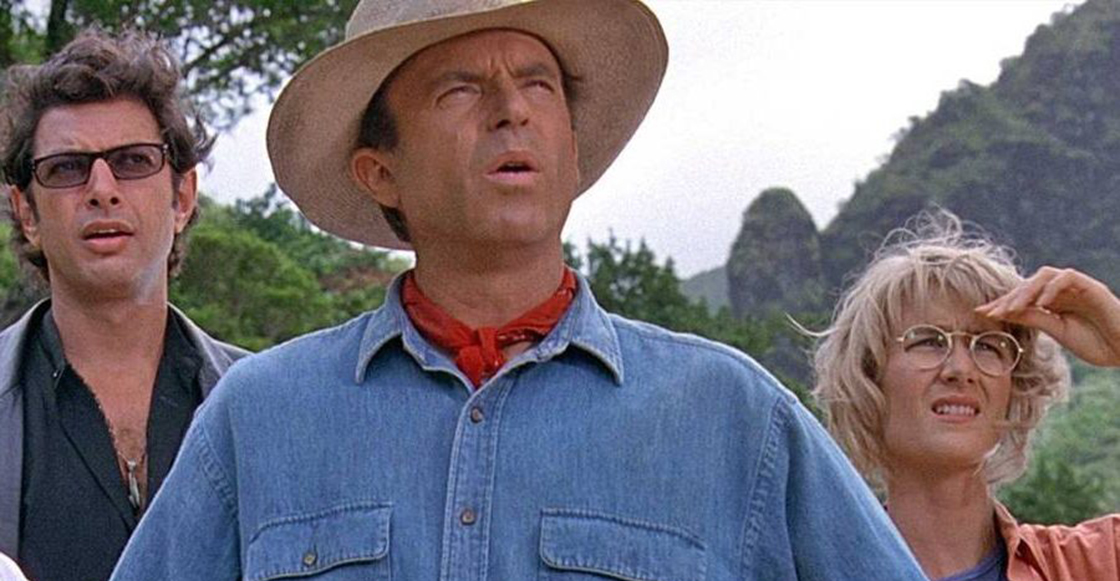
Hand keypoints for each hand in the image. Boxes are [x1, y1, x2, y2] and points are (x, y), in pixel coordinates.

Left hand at [976, 267, 1119, 366]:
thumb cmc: (1095, 342)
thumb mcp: (1058, 331)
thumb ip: (1035, 318)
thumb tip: (1005, 312)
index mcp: (1052, 302)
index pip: (1022, 297)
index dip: (1002, 303)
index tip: (980, 313)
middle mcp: (1061, 291)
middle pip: (1028, 284)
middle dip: (1008, 297)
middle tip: (991, 312)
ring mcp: (1076, 287)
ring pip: (1044, 276)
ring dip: (1026, 290)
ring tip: (1013, 308)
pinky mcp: (1091, 286)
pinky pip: (1067, 278)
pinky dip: (1051, 289)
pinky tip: (1042, 304)